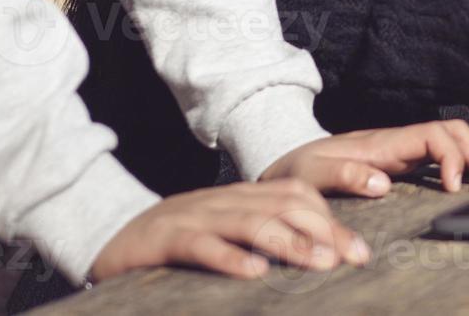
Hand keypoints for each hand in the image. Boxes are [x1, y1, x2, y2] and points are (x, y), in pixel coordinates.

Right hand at [89, 178, 366, 281]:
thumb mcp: (226, 230)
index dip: (331, 219)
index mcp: (242, 196)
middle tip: (351, 258)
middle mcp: (224, 200)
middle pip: (283, 207)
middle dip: (322, 231)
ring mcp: (195, 217)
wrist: (107, 231)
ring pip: (249, 223)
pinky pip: (202, 245)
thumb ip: (264, 234)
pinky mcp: (165, 240)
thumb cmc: (177, 240)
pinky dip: (230, 258)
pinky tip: (254, 274)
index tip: (361, 251)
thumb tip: (319, 254)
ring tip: (317, 263)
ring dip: (288, 243)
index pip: (298, 195)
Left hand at [260, 121, 468, 195]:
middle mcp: (399, 141)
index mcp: (383, 142)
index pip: (433, 135)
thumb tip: (383, 183)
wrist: (290, 158)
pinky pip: (444, 155)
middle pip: (453, 132)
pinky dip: (467, 165)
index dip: (450, 157)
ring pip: (453, 140)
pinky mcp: (404, 161)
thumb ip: (344, 175)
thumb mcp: (312, 173)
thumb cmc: (300, 167)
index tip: (452, 187)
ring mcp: (404, 150)